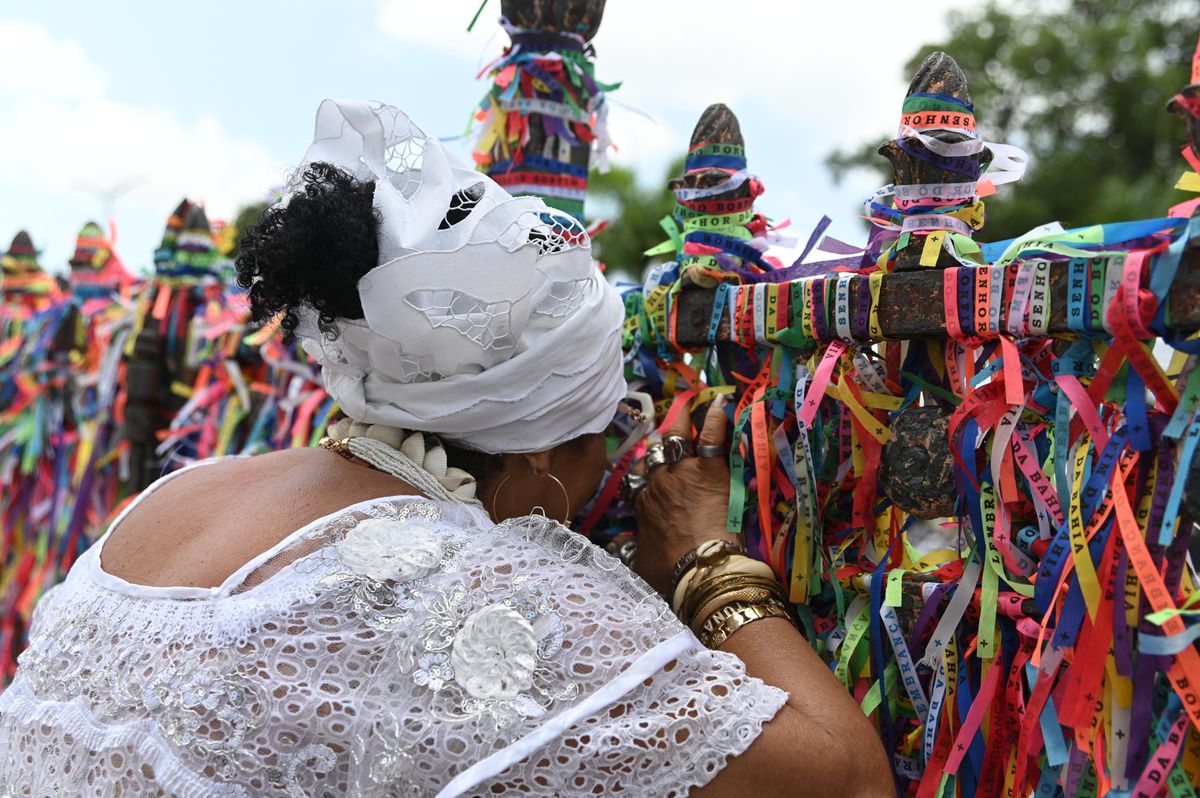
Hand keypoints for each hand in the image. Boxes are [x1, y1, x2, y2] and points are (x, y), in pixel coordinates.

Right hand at [632, 395, 739, 593]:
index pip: (640, 477)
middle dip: (662, 439)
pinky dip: (715, 419)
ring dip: (683, 420)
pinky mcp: (711, 471)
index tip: (650, 465)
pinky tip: (720, 404)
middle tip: (669, 428)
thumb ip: (627, 550)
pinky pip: (711, 437)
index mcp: (643, 503)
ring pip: (679, 437)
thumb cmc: (670, 571)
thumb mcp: (639, 563)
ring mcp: (684, 473)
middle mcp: (659, 482)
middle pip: (657, 452)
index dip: (646, 469)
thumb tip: (615, 546)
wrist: (697, 570)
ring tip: (690, 403)